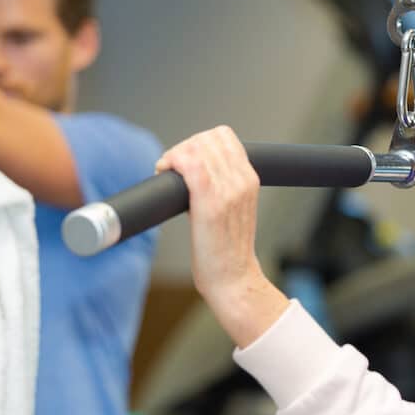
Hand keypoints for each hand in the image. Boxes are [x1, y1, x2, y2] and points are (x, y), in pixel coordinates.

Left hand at [156, 125, 288, 346]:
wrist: (233, 278)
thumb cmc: (226, 249)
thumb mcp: (233, 209)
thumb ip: (221, 186)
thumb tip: (191, 170)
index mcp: (250, 178)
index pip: (224, 135)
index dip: (199, 141)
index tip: (184, 161)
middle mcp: (242, 180)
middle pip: (208, 137)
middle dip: (184, 146)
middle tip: (172, 168)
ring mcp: (228, 191)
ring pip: (197, 146)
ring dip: (174, 154)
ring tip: (167, 173)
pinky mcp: (210, 203)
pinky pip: (190, 164)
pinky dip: (172, 161)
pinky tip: (163, 173)